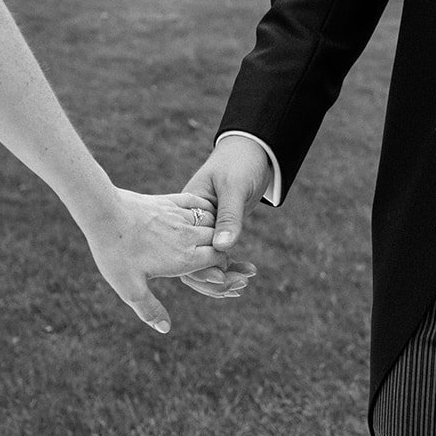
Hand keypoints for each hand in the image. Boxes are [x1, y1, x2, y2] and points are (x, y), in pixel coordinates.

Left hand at [84, 187, 249, 332]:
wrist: (103, 211)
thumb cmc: (115, 251)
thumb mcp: (130, 288)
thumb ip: (149, 309)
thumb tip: (165, 329)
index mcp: (185, 258)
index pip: (219, 261)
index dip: (221, 267)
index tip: (212, 272)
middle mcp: (188, 235)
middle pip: (219, 241)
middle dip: (219, 250)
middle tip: (210, 257)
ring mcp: (180, 215)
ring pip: (211, 220)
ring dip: (212, 229)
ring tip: (204, 238)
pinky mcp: (170, 200)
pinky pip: (198, 203)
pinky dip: (204, 208)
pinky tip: (198, 214)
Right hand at [181, 138, 269, 298]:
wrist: (251, 150)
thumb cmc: (239, 162)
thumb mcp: (234, 187)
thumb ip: (229, 218)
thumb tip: (223, 248)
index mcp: (186, 212)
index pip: (184, 249)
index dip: (199, 269)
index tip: (221, 278)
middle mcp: (191, 224)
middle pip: (192, 262)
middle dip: (213, 279)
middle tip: (239, 286)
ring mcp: (204, 229)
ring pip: (205, 263)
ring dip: (223, 276)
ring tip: (244, 284)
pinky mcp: (218, 230)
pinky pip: (219, 255)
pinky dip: (231, 267)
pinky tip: (246, 274)